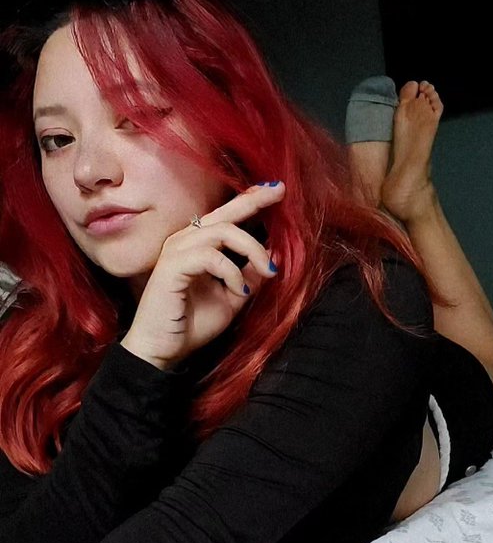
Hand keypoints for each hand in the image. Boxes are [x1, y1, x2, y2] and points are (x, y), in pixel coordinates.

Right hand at [120, 182, 284, 370]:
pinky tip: (239, 290)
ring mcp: (176, 251)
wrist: (161, 351)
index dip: (250, 200)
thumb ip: (249, 277)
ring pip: (222, 231)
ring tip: (268, 272)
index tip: (276, 190)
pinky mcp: (171, 267)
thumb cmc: (190, 325)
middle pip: (224, 213)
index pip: (226, 216)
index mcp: (197, 245)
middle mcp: (184, 241)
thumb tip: (272, 257)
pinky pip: (210, 256)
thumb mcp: (231, 298)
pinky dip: (231, 271)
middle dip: (253, 201)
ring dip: (251, 249)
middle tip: (279, 192)